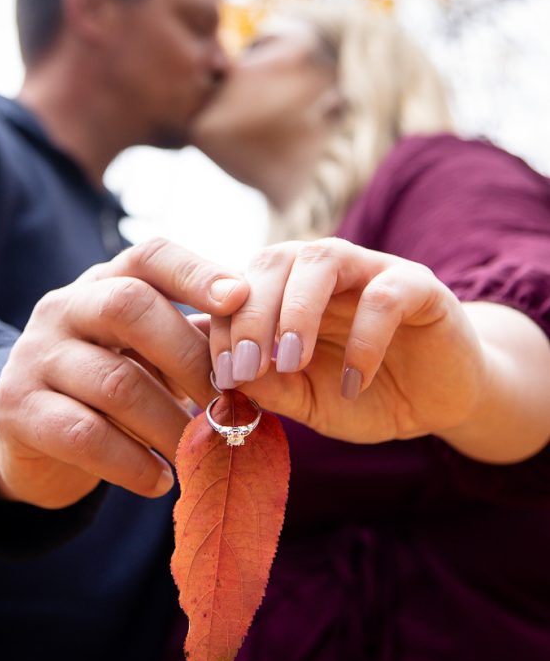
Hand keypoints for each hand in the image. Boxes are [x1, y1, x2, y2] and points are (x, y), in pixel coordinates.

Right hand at [0, 239, 248, 508]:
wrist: (33, 435)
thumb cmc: (113, 385)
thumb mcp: (148, 353)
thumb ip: (195, 343)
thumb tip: (267, 354)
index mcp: (104, 282)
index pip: (149, 256)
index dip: (195, 272)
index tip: (241, 297)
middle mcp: (64, 307)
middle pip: (130, 308)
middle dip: (189, 357)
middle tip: (231, 401)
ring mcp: (35, 355)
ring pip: (114, 381)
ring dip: (170, 422)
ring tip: (203, 449)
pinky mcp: (16, 409)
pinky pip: (84, 435)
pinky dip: (132, 462)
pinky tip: (161, 479)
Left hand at [209, 238, 487, 445]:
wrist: (436, 403)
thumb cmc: (361, 394)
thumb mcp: (308, 400)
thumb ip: (271, 387)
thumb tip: (229, 376)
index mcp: (288, 289)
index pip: (242, 283)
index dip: (224, 323)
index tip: (223, 372)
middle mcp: (325, 269)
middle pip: (276, 260)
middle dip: (253, 313)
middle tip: (248, 366)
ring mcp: (372, 269)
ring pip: (324, 258)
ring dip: (298, 309)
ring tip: (291, 360)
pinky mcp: (419, 285)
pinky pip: (384, 296)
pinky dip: (363, 339)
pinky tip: (353, 382)